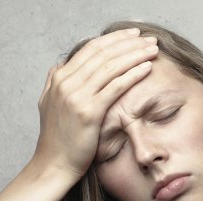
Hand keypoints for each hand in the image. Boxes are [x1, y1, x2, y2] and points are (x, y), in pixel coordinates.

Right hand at [33, 28, 158, 180]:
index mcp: (60, 78)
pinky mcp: (89, 112)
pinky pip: (115, 87)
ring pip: (111, 67)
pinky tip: (146, 68)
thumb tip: (61, 66)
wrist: (55, 163)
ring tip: (153, 50)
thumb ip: (54, 82)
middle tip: (149, 39)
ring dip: (135, 55)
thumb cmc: (58, 137)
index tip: (133, 35)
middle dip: (129, 43)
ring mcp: (76, 96)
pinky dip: (132, 75)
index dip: (115, 39)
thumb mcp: (49, 104)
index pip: (91, 49)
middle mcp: (66, 83)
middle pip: (103, 54)